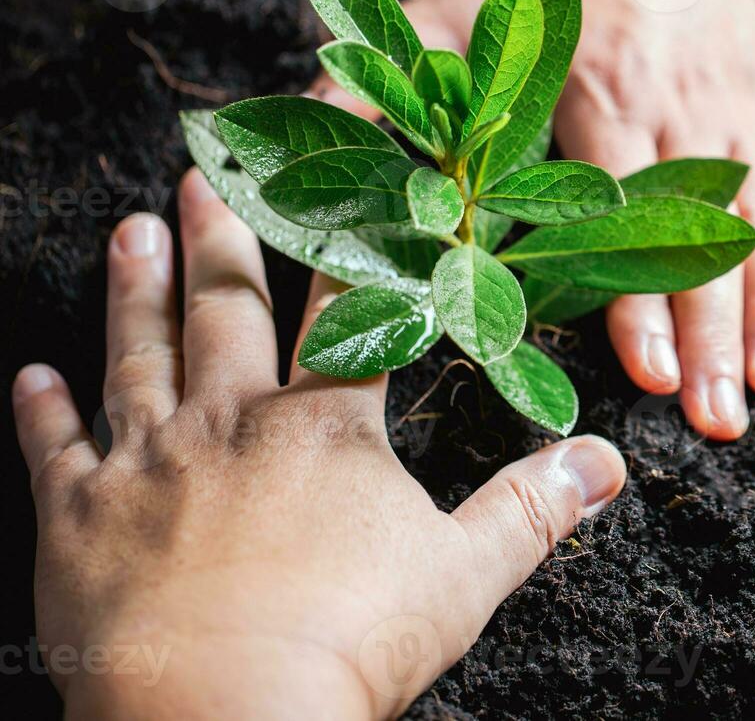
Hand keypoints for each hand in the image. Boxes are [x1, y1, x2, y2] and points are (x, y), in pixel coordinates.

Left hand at [12, 174, 626, 719]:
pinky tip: (29, 376)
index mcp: (325, 429)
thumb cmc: (350, 643)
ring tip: (129, 228)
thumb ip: (533, 508)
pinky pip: (54, 448)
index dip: (357, 252)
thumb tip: (608, 460)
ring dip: (134, 288)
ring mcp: (147, 463)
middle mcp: (230, 423)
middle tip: (205, 175)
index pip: (347, 318)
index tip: (353, 191)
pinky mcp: (78, 517)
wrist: (219, 717)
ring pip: (139, 353)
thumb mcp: (467, 574)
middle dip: (223, 239)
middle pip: (227, 311)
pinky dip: (41, 410)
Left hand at [314, 0, 754, 440]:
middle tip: (719, 419)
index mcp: (599, 90)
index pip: (622, 213)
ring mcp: (737, 104)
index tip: (649, 373)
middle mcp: (678, 105)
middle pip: (701, 235)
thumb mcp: (451, 9)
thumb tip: (290, 152)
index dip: (635, 297)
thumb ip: (386, 85)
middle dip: (713, 332)